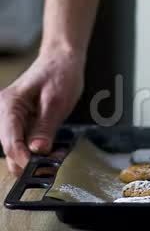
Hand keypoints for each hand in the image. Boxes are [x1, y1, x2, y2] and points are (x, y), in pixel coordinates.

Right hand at [0, 48, 83, 174]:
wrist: (63, 60)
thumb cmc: (60, 74)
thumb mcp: (57, 101)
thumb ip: (45, 127)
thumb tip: (37, 151)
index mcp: (9, 105)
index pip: (9, 141)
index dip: (23, 159)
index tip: (38, 170)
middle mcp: (6, 112)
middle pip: (9, 149)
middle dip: (28, 162)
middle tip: (50, 169)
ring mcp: (13, 118)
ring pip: (17, 148)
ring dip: (34, 158)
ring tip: (56, 158)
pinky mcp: (23, 122)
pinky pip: (26, 142)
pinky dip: (39, 150)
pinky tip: (54, 152)